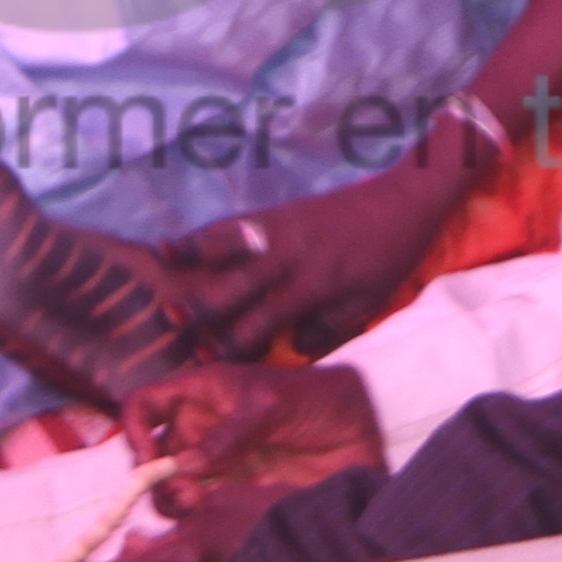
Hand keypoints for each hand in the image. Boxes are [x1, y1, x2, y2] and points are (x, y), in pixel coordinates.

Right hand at [70, 364, 387, 561]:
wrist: (363, 431)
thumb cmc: (320, 397)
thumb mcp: (275, 403)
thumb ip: (231, 431)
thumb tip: (186, 465)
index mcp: (203, 395)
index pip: (145, 406)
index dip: (134, 432)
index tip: (148, 463)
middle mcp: (202, 431)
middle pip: (152, 459)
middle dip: (156, 482)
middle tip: (184, 498)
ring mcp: (217, 465)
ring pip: (172, 491)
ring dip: (176, 505)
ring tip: (203, 510)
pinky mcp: (235, 496)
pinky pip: (201, 514)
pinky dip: (199, 523)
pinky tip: (219, 522)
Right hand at [158, 153, 473, 357]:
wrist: (403, 200)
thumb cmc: (387, 258)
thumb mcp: (366, 304)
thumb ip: (327, 329)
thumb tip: (291, 350)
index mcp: (314, 284)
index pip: (266, 320)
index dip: (235, 342)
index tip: (205, 360)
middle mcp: (291, 256)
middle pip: (238, 284)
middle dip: (203, 305)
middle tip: (169, 324)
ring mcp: (281, 229)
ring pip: (229, 246)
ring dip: (193, 261)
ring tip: (158, 272)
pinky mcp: (277, 212)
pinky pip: (234, 224)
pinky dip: (203, 234)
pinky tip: (173, 243)